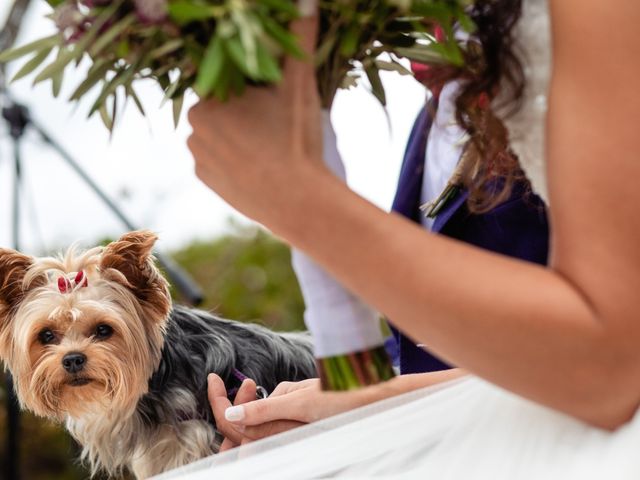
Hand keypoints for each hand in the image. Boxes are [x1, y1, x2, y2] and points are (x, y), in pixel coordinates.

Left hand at [188, 10, 326, 227]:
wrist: (298, 202)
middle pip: (222, 106)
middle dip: (245, 109)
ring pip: (219, 132)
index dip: (252, 87)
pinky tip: (258, 164)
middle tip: (275, 124)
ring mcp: (198, 155)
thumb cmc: (296, 139)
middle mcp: (194, 125)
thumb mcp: (300, 85)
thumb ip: (300, 38)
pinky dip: (234, 158)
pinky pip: (217, 159)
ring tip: (269, 147)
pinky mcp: (206, 180)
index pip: (227, 79)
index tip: (272, 101)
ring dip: (239, 133)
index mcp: (210, 97)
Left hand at [207, 374, 379, 448]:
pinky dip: (262, 404)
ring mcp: (284, 435)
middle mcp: (278, 440)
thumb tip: (230, 416)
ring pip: (252, 422)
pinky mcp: (292, 428)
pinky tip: (270, 391)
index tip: (211, 377)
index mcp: (276, 436)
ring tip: (253, 383)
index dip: (217, 403)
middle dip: (232, 403)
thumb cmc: (342, 401)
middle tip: (242, 381)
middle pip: (238, 427)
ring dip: (248, 402)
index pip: (232, 426)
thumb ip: (264, 409)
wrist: (374, 403)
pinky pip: (267, 419)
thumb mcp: (301, 400)